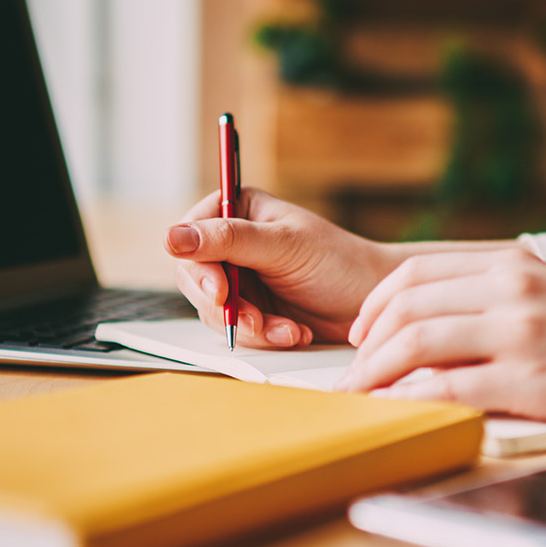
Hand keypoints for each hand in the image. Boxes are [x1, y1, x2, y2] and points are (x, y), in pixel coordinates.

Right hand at [166, 188, 399, 347]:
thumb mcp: (283, 245)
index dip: (199, 266)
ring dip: (251, 326)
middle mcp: (233, 243)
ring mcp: (240, 280)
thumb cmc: (338, 261)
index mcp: (238, 210)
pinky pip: (238, 330)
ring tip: (287, 329)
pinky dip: (266, 337)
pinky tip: (295, 333)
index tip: (219, 291)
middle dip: (226, 306)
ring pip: (214, 310)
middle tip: (254, 321)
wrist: (373, 301)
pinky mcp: (252, 311)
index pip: (191, 236)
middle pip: (196, 278)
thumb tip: (172, 236)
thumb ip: (229, 239)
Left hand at [339, 248, 545, 449]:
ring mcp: (523, 330)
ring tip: (359, 398)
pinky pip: (449, 387)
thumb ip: (503, 299)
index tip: (360, 336)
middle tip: (349, 374)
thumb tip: (441, 324)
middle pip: (406, 304)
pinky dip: (411, 399)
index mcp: (516, 264)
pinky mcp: (533, 378)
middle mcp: (514, 287)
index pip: (416, 274)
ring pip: (416, 341)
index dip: (376, 306)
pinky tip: (397, 413)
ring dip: (375, 372)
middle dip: (364, 343)